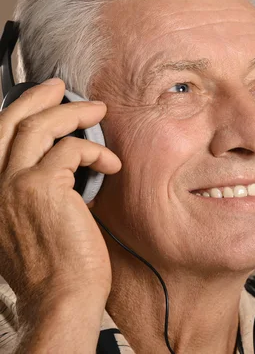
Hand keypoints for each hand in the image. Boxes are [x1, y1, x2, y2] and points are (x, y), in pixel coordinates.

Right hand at [0, 79, 120, 311]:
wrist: (61, 298)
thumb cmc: (56, 267)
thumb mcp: (32, 224)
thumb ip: (34, 194)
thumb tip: (63, 168)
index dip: (19, 112)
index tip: (43, 99)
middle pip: (9, 122)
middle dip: (39, 98)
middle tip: (64, 88)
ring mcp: (11, 185)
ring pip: (39, 127)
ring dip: (73, 114)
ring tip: (99, 112)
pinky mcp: (41, 188)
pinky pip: (72, 150)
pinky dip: (96, 151)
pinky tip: (111, 164)